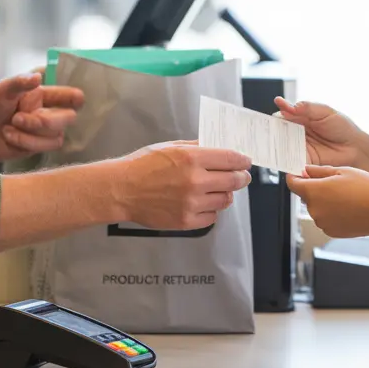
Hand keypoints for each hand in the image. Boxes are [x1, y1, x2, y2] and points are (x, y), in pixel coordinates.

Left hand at [0, 72, 84, 163]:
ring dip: (30, 132)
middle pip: (68, 117)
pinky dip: (25, 142)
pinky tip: (10, 136)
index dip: (76, 97)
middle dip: (45, 121)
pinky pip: (45, 147)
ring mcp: (46, 131)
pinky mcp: (39, 147)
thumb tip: (38, 77)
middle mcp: (49, 112)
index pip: (69, 95)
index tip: (76, 99)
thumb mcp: (2, 89)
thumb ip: (20, 81)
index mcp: (44, 94)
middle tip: (18, 118)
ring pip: (56, 136)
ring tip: (9, 127)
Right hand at [111, 142, 251, 229]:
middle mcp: (195, 181)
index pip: (231, 159)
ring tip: (218, 190)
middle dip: (241, 178)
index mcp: (192, 158)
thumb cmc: (143, 165)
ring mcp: (191, 203)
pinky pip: (211, 216)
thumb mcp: (171, 146)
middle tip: (242, 177)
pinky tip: (202, 203)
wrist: (122, 190)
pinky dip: (211, 209)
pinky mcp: (186, 221)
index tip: (246, 162)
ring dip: (226, 194)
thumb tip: (219, 147)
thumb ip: (197, 147)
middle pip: (233, 181)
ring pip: (225, 200)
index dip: (243, 161)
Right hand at [274, 97, 368, 170]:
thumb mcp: (324, 111)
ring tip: (270, 145)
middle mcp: (297, 134)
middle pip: (277, 133)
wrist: (356, 148)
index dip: (273, 118)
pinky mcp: (303, 162)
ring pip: (281, 147)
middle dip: (270, 133)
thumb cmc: (343, 128)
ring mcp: (299, 148)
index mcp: (300, 119)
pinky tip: (282, 157)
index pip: (281, 117)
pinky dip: (285, 161)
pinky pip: (290, 162)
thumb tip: (286, 105)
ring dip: (275, 147)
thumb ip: (306, 107)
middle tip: (264, 133)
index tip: (267, 118)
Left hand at [286, 165, 368, 238]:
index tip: (299, 173)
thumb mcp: (342, 171)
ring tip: (346, 196)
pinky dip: (332, 213)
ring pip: (316, 207)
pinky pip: (325, 218)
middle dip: (316, 188)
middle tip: (336, 183)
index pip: (292, 184)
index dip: (295, 177)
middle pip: (306, 196)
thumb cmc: (367, 189)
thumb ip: (319, 171)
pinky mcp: (330, 232)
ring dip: (325, 201)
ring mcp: (322, 223)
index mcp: (314, 192)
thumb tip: (305, 170)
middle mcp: (314, 210)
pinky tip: (348, 208)